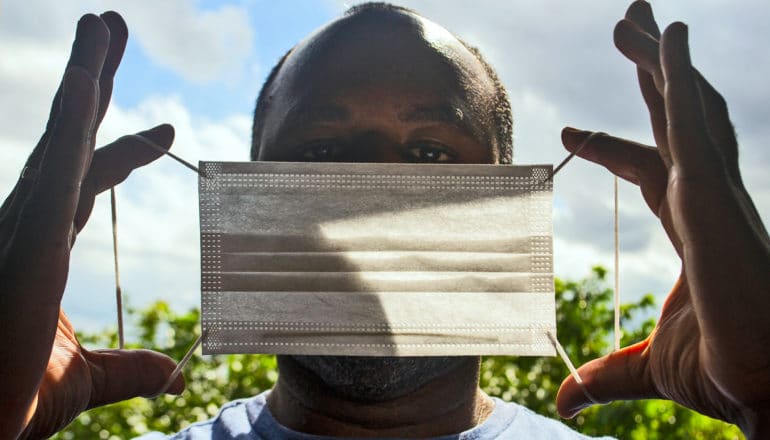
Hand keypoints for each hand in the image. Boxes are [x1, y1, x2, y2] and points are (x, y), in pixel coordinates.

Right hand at [0, 13, 183, 438]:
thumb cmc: (8, 409)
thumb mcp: (83, 382)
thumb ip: (129, 369)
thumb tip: (173, 374)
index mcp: (40, 249)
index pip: (86, 180)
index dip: (124, 148)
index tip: (168, 128)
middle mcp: (25, 226)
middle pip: (67, 138)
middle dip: (90, 80)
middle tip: (110, 27)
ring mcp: (20, 228)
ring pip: (59, 136)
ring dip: (82, 75)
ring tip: (105, 23)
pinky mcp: (24, 241)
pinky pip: (55, 167)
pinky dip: (69, 119)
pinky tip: (89, 76)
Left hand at [556, 1, 769, 436]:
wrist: (765, 387)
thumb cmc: (726, 376)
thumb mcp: (647, 367)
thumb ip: (606, 375)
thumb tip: (565, 401)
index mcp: (695, 226)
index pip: (651, 166)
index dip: (611, 145)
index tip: (568, 133)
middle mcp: (708, 198)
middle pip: (677, 117)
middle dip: (655, 70)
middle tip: (631, 23)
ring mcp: (716, 192)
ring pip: (686, 108)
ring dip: (660, 60)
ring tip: (633, 16)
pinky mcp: (715, 196)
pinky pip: (693, 123)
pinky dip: (679, 77)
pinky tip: (666, 35)